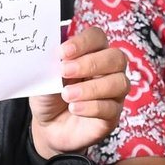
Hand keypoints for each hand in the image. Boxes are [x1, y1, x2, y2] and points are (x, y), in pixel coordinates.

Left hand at [29, 28, 127, 157]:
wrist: (49, 126)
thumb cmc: (50, 95)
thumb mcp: (45, 76)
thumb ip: (52, 63)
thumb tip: (57, 54)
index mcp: (92, 53)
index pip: (97, 37)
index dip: (83, 42)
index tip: (62, 52)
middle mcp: (109, 70)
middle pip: (116, 57)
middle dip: (90, 63)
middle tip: (65, 72)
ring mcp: (114, 93)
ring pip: (119, 83)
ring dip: (91, 88)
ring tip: (67, 95)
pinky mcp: (113, 115)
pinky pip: (111, 108)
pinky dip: (91, 107)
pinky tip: (74, 108)